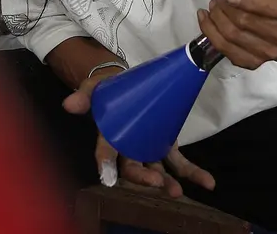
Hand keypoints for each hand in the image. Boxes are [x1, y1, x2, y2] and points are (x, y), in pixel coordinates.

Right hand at [63, 66, 215, 196]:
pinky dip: (193, 173)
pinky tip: (208, 184)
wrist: (122, 84)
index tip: (108, 178)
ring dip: (168, 181)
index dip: (106, 165)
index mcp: (109, 136)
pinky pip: (179, 163)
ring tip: (178, 191)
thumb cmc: (105, 89)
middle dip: (144, 177)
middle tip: (156, 182)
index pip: (106, 153)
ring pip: (157, 170)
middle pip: (133, 167)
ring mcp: (148, 148)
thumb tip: (69, 103)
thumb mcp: (93, 87)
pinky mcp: (165, 145)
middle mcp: (128, 148)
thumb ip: (84, 96)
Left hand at [196, 0, 276, 69]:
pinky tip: (205, 20)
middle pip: (246, 22)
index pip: (270, 8)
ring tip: (212, 7)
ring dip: (216, 19)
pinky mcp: (255, 63)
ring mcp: (269, 53)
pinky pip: (227, 51)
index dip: (246, 1)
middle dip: (225, 8)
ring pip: (233, 37)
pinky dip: (211, 34)